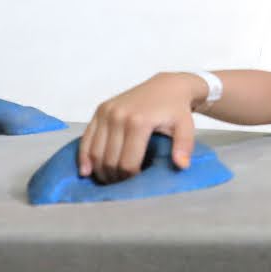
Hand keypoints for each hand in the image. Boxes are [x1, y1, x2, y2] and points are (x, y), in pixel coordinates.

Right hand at [79, 73, 202, 182]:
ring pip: (95, 151)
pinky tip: (86, 171)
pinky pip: (86, 138)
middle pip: (109, 160)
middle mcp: (118, 116)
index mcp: (139, 122)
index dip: (131, 178)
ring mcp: (107, 112)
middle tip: (122, 185)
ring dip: (99, 170)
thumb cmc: (176, 109)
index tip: (136, 183)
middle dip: (115, 177)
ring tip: (108, 180)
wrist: (167, 86)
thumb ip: (184, 146)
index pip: (128, 162)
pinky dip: (84, 156)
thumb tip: (181, 165)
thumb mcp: (186, 127)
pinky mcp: (100, 110)